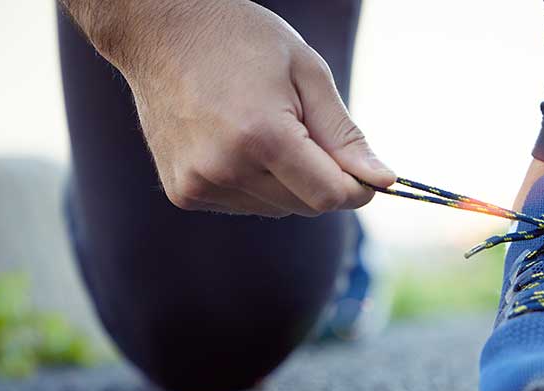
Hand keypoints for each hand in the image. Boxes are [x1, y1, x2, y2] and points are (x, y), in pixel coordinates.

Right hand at [80, 0, 393, 216]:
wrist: (160, 29)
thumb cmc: (241, 40)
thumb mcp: (308, 73)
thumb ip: (345, 135)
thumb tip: (383, 181)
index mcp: (262, 136)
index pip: (330, 196)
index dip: (357, 188)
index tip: (364, 170)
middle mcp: (225, 168)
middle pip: (306, 206)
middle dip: (322, 179)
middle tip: (307, 130)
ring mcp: (199, 184)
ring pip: (277, 208)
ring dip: (288, 181)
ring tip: (264, 127)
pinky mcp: (183, 193)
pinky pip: (245, 204)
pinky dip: (256, 183)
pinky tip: (238, 142)